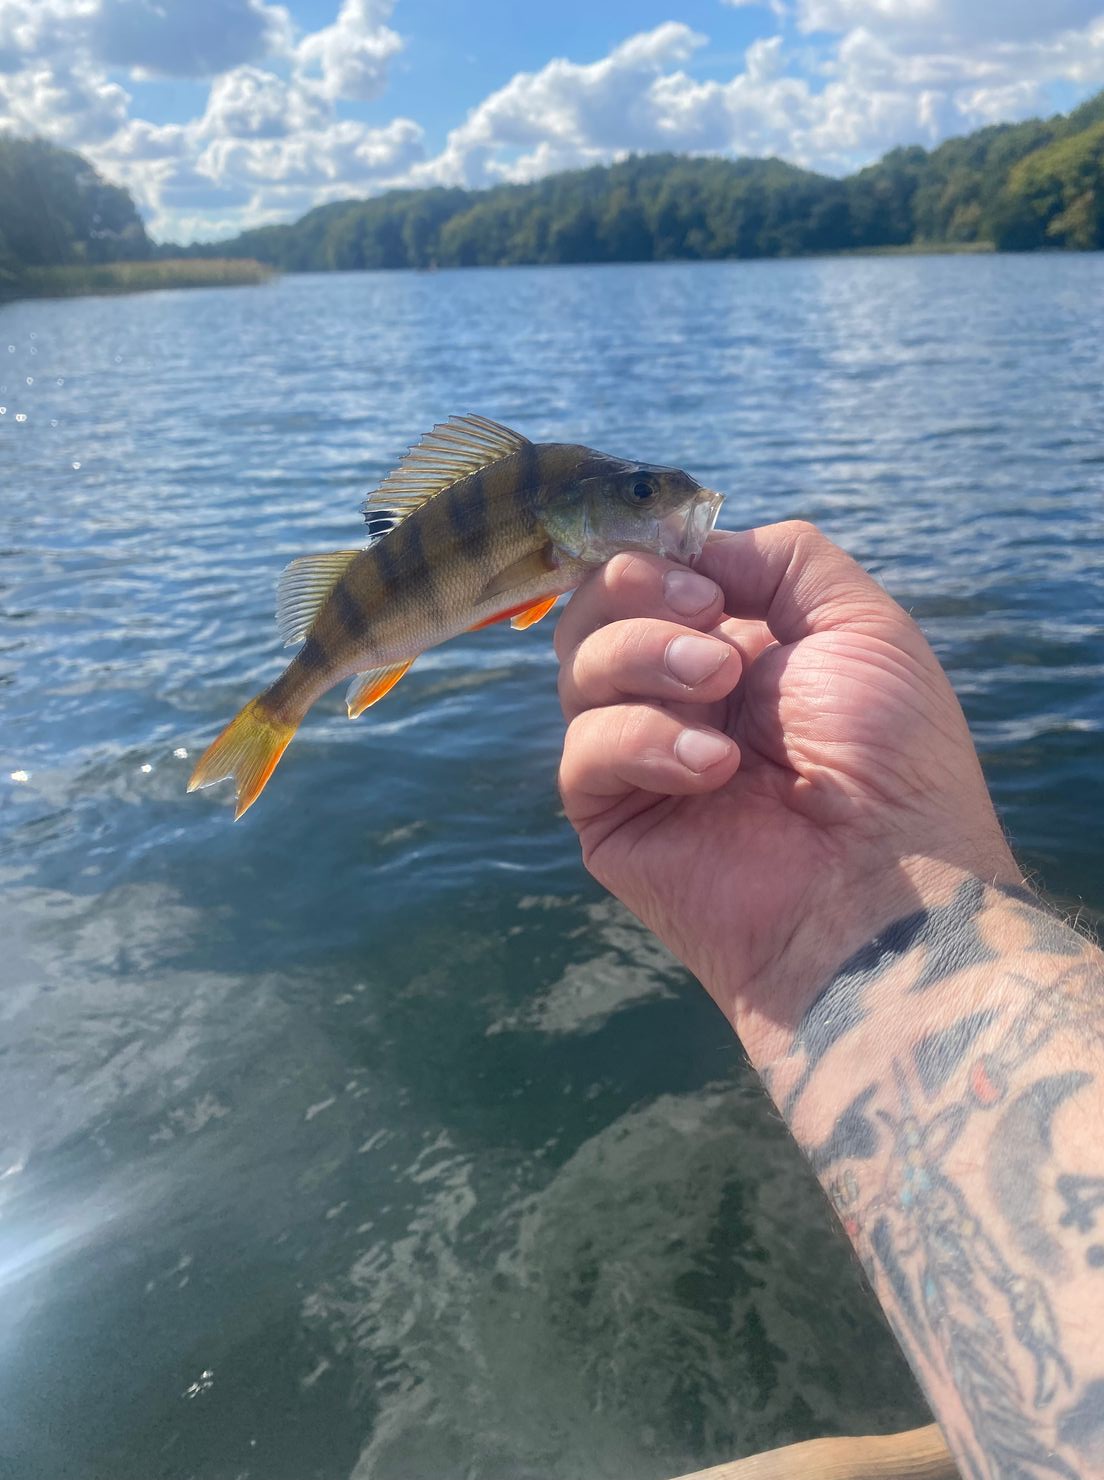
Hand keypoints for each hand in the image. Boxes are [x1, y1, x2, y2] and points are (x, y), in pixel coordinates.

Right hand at [555, 521, 1021, 1062]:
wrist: (883, 888)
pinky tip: (712, 770)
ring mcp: (638, 756)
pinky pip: (583, 750)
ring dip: (645, 657)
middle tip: (710, 628)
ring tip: (720, 689)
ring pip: (577, 668)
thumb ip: (777, 559)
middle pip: (594, 609)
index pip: (647, 575)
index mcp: (735, 646)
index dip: (654, 556)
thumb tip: (692, 552)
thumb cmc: (890, 760)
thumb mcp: (860, 623)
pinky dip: (642, 739)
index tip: (704, 577)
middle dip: (636, 594)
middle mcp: (677, 695)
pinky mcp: (610, 817)